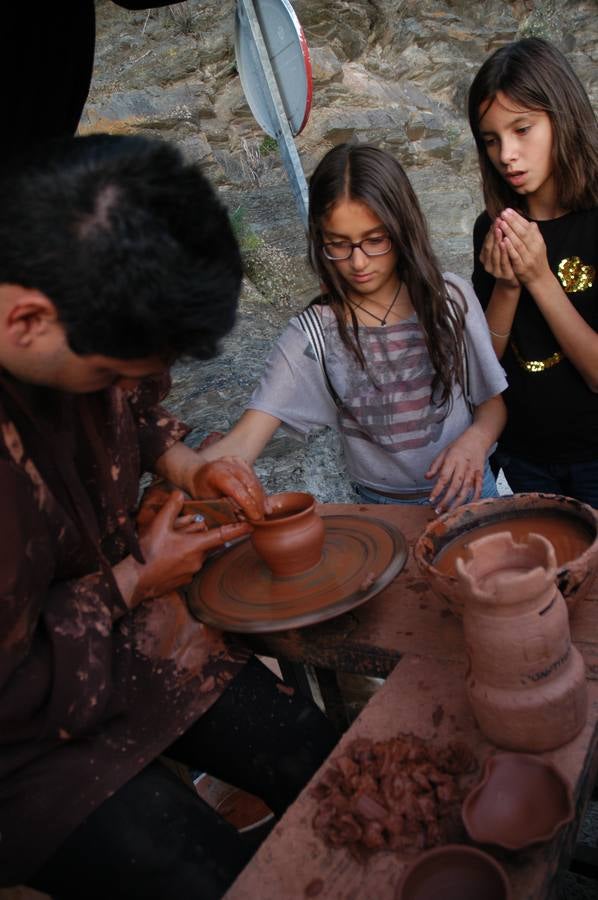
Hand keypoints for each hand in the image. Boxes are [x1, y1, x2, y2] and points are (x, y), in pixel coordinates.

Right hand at [130, 490, 250, 602]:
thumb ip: (171, 508)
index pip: (222, 535)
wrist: (136, 581)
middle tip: (174, 532)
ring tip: (167, 544)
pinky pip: (189, 564)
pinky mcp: (185, 581)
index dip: (238, 530)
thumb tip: (179, 494)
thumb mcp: (158, 526)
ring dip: (187, 546)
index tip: (251, 525)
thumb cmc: (148, 554)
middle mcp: (198, 560)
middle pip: (204, 541)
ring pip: (196, 552)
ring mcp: (192, 572)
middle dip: (194, 534)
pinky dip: (182, 557)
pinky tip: (166, 556)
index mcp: (195, 546)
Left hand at [190, 456, 267, 521]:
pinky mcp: (242, 462)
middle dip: (258, 503)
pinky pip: (254, 478)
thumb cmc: (201, 491)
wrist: (198, 476)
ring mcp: (235, 461)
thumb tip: (245, 520)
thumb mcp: (209, 504)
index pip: (237, 489)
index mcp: (215, 473)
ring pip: (255, 480)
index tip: (255, 517)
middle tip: (262, 517)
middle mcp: (226, 464)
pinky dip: (258, 491)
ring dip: (261, 498)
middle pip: (249, 483)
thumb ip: (226, 511)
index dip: (249, 505)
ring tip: (263, 512)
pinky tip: (260, 502)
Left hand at [426, 428, 487, 512]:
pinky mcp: (481, 474)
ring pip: (466, 489)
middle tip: (438, 510)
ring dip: (458, 502)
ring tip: (450, 512)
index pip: (443, 478)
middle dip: (446, 500)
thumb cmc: (458, 446)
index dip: (437, 490)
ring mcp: (473, 471)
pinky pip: (479, 488)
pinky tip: (468, 507)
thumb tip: (427, 477)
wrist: (477, 439)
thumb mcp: (444, 452)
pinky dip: (474, 498)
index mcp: (452, 460)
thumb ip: (435, 465)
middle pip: (455, 486)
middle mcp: (463, 467)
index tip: (431, 499)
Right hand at [480, 221, 519, 288]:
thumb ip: (501, 238)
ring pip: (494, 253)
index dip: (491, 229)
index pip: (487, 240)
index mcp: (485, 256)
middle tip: (498, 221)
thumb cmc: (509, 262)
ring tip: (499, 229)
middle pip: (489, 246)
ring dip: (496, 240)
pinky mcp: (503, 274)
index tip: (497, 218)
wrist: (514, 281)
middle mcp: (487, 263)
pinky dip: (503, 251)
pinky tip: (505, 242)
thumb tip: (502, 220)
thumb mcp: (503, 250)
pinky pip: (502, 261)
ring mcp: (494, 270)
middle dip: (493, 233)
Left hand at [495, 208, 550, 285]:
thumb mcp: (538, 245)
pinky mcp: (522, 266)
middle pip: (522, 232)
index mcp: (538, 241)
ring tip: (501, 223)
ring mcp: (529, 257)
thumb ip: (534, 234)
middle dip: (512, 222)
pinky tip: (503, 240)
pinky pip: (515, 256)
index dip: (517, 218)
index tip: (508, 210)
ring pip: (518, 242)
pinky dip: (510, 248)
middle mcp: (535, 248)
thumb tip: (530, 222)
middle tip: (503, 213)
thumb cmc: (536, 260)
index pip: (527, 226)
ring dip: (509, 232)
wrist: (539, 278)